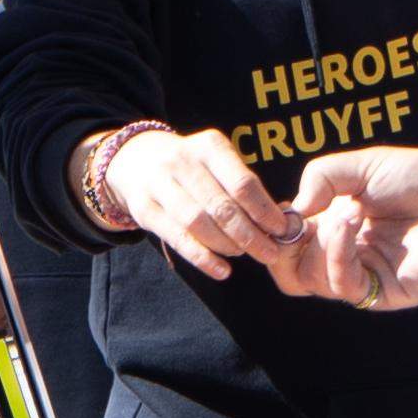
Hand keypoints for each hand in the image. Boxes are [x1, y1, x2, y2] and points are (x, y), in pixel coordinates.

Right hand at [80, 127, 307, 286]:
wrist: (135, 159)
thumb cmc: (192, 167)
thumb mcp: (216, 160)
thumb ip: (243, 186)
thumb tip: (280, 223)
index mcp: (210, 146)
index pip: (243, 183)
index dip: (265, 212)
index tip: (282, 231)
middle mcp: (183, 161)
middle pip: (222, 207)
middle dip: (251, 235)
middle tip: (270, 253)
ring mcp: (160, 184)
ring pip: (199, 223)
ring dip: (227, 245)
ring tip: (244, 255)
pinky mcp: (144, 209)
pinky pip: (177, 238)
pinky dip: (202, 258)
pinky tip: (222, 270)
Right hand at [273, 145, 417, 308]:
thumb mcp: (361, 165)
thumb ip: (320, 178)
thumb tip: (292, 211)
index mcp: (338, 226)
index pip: (289, 244)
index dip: (275, 230)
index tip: (277, 209)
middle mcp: (347, 254)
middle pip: (290, 273)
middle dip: (282, 246)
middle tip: (294, 223)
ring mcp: (365, 275)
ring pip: (310, 281)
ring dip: (318, 243)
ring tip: (345, 211)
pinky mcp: (385, 292)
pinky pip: (344, 286)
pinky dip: (336, 253)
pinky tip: (351, 224)